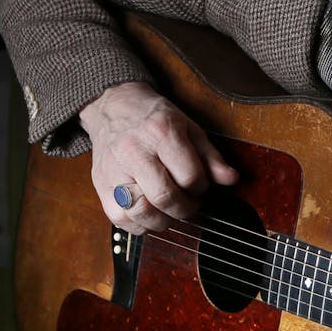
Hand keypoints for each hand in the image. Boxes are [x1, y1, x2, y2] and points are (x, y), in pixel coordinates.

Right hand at [78, 81, 238, 233]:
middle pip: (164, 196)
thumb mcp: (189, 127)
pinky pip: (120, 218)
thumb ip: (210, 156)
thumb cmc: (154, 118)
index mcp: (160, 132)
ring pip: (141, 212)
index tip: (200, 186)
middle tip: (189, 204)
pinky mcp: (100, 183)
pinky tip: (150, 213)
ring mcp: (113, 169)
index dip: (201, 188)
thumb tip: (231, 179)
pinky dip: (139, 224)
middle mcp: (134, 151)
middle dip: (185, 208)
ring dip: (163, 220)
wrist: (114, 105)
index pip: (189, 176)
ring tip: (170, 210)